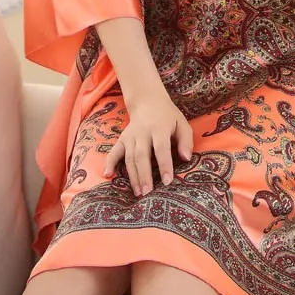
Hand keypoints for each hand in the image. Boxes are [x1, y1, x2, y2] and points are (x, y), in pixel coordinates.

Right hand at [103, 80, 193, 197]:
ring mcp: (130, 136)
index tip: (168, 182)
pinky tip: (107, 175)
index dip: (164, 165)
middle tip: (147, 193)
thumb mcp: (181, 123)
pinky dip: (110, 162)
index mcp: (159, 128)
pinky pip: (114, 151)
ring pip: (129, 157)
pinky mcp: (122, 139)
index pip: (161, 148)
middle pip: (142, 155)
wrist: (148, 101)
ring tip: (138, 193)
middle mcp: (143, 132)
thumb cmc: (168, 117)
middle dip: (144, 175)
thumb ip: (186, 140)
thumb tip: (186, 158)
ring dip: (133, 176)